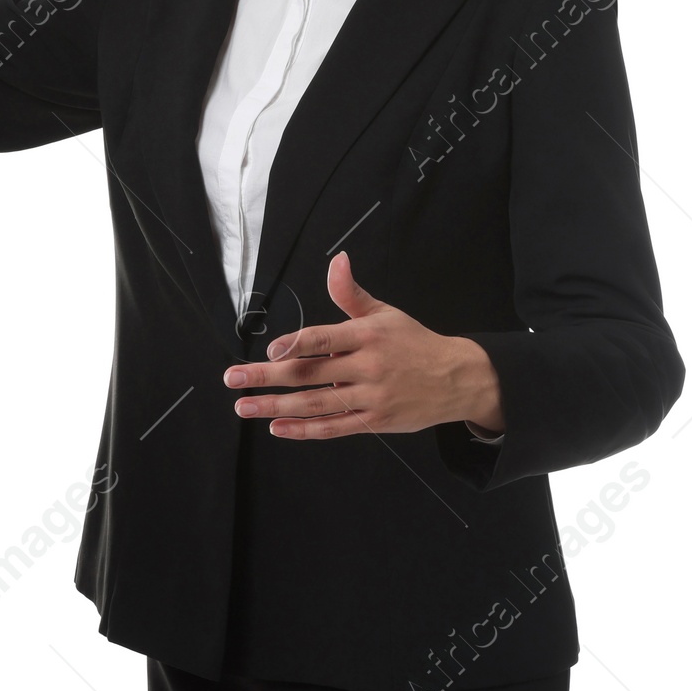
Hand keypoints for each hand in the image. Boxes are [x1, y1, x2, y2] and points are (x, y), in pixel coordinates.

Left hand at [222, 250, 504, 440]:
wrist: (458, 379)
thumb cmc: (414, 342)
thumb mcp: (384, 313)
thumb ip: (350, 292)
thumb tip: (337, 260)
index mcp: (366, 335)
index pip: (323, 339)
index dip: (294, 345)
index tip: (267, 352)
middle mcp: (367, 367)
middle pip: (309, 374)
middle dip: (267, 378)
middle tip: (233, 379)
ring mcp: (371, 397)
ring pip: (316, 404)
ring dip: (275, 407)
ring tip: (244, 406)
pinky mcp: (375, 422)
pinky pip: (334, 429)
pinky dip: (304, 430)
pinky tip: (278, 427)